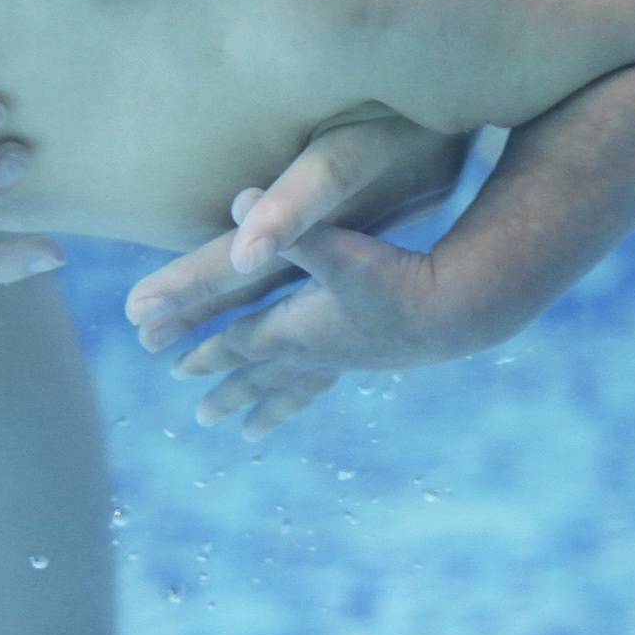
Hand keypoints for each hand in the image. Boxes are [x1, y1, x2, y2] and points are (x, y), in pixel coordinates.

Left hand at [156, 213, 482, 440]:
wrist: (458, 310)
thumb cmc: (395, 278)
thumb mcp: (336, 246)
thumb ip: (287, 226)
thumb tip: (238, 201)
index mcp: (295, 331)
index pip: (238, 345)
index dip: (205, 354)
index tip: (176, 369)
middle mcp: (314, 353)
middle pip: (260, 376)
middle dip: (229, 392)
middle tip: (203, 417)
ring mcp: (344, 360)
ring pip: (294, 390)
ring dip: (269, 407)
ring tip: (249, 433)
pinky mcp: (372, 358)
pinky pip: (327, 383)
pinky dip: (307, 394)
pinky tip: (312, 391)